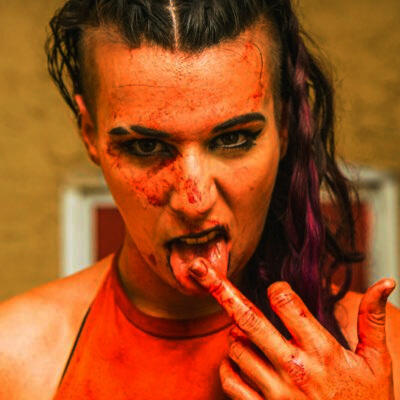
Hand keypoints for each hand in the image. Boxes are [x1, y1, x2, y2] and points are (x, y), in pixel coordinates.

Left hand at [188, 258, 395, 399]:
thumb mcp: (377, 362)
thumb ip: (372, 320)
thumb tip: (386, 282)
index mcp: (321, 350)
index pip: (285, 302)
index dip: (279, 290)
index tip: (280, 293)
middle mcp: (294, 367)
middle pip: (249, 319)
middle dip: (222, 290)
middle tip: (200, 269)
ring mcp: (275, 391)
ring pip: (237, 347)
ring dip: (237, 336)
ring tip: (251, 337)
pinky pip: (230, 381)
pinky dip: (229, 366)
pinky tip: (240, 362)